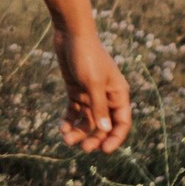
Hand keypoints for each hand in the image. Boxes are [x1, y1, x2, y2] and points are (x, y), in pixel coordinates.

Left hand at [56, 27, 130, 154]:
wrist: (70, 35)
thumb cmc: (86, 56)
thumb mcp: (93, 82)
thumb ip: (98, 106)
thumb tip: (105, 129)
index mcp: (118, 94)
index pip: (122, 122)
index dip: (115, 138)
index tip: (104, 150)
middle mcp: (106, 97)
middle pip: (103, 125)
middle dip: (94, 138)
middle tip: (82, 148)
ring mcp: (90, 95)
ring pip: (87, 121)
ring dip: (79, 132)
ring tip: (66, 139)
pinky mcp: (76, 91)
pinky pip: (74, 112)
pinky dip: (69, 121)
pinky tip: (62, 127)